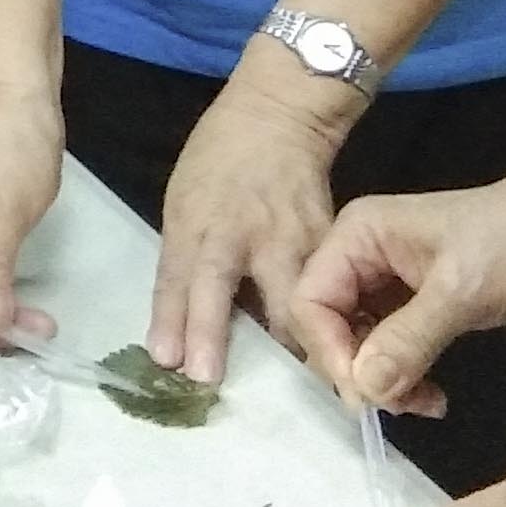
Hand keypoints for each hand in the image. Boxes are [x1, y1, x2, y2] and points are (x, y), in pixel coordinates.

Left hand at [144, 47, 353, 386]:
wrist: (278, 117)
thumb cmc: (217, 164)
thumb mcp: (183, 206)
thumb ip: (183, 267)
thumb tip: (176, 336)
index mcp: (199, 222)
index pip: (184, 279)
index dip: (180, 323)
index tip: (173, 364)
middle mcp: (245, 234)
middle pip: (244, 295)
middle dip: (246, 346)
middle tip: (245, 387)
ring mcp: (292, 239)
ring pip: (299, 305)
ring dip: (299, 351)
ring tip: (297, 390)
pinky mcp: (328, 243)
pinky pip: (330, 294)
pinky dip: (328, 328)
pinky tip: (332, 359)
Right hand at [294, 161, 505, 414]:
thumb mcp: (462, 292)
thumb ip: (407, 340)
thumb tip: (363, 390)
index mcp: (358, 235)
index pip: (310, 302)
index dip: (329, 352)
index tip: (369, 396)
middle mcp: (362, 255)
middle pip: (327, 326)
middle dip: (358, 371)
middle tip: (402, 405)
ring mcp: (388, 278)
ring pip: (357, 342)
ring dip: (383, 380)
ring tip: (425, 403)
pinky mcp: (416, 301)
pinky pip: (388, 346)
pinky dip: (404, 375)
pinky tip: (433, 396)